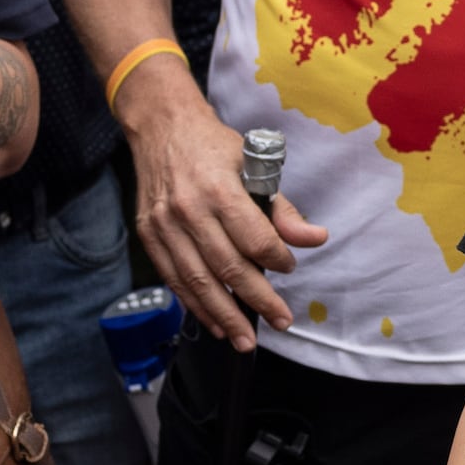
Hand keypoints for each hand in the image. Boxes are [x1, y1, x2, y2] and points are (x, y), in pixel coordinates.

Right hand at [120, 81, 327, 349]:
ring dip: (223, 314)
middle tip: (281, 320)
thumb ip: (281, 207)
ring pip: (197, 281)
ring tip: (245, 339)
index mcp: (218, 188)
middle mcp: (188, 210)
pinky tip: (214, 321)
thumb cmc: (212, 145)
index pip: (253, 238)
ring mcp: (164, 225)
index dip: (275, 260)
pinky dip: (194, 304)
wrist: (161, 126)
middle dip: (256, 299)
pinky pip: (174, 279)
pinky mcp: (149, 235)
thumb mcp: (253, 164)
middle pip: (226, 266)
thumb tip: (314, 238)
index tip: (289, 269)